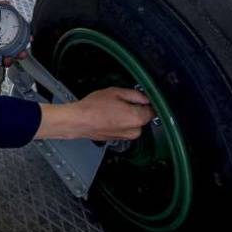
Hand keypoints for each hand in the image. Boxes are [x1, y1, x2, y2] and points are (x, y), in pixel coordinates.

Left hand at [0, 7, 27, 65]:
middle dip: (19, 55)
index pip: (18, 40)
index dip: (25, 41)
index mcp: (2, 35)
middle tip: (20, 54)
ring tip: (4, 58)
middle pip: (13, 53)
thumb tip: (8, 2)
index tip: (30, 40)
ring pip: (1, 61)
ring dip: (5, 60)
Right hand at [35, 87, 154, 141]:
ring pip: (133, 123)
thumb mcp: (116, 92)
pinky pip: (124, 128)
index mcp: (137, 118)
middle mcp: (134, 131)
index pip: (153, 110)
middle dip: (136, 108)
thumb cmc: (93, 108)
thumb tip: (145, 97)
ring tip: (112, 108)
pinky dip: (119, 122)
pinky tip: (108, 115)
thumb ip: (135, 94)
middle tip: (121, 100)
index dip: (147, 101)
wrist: (78, 121)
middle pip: (143, 117)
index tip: (142, 97)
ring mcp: (125, 137)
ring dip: (127, 116)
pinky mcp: (117, 139)